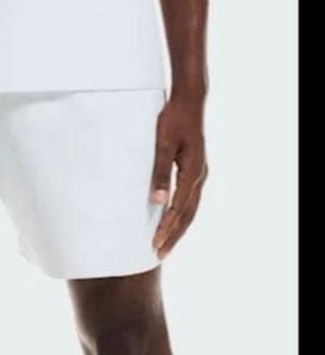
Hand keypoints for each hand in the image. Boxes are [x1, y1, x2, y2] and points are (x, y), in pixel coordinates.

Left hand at [150, 94, 207, 259]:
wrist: (190, 100)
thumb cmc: (173, 119)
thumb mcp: (162, 144)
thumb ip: (159, 172)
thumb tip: (155, 201)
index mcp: (193, 173)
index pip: (178, 209)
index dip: (167, 228)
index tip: (155, 244)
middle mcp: (200, 176)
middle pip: (187, 214)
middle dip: (173, 235)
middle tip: (159, 253)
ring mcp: (199, 173)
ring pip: (190, 209)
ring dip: (178, 227)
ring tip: (165, 244)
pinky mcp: (195, 169)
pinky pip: (190, 199)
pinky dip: (181, 214)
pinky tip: (172, 220)